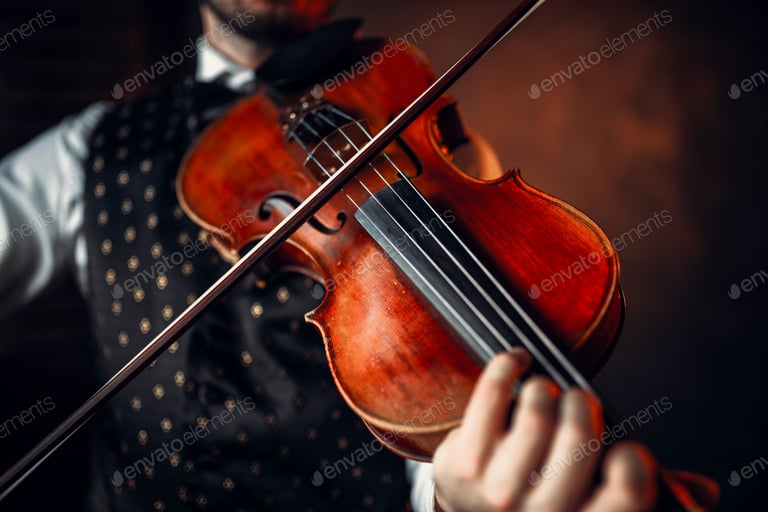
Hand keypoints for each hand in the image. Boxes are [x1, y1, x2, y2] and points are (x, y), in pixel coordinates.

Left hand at [432, 349, 718, 510]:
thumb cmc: (541, 499)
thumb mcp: (591, 505)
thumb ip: (639, 495)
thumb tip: (704, 491)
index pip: (628, 490)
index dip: (633, 458)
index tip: (624, 444)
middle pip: (578, 435)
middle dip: (581, 405)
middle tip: (576, 402)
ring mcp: (496, 490)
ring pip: (536, 410)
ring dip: (545, 388)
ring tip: (543, 392)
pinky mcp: (461, 463)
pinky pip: (491, 395)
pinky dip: (508, 365)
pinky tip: (518, 361)